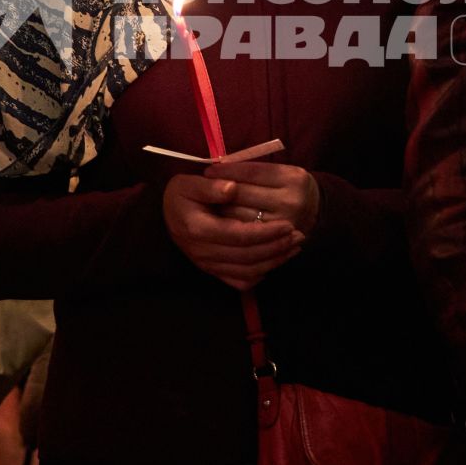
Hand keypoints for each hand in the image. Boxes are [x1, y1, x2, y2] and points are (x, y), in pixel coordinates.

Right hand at [162, 173, 304, 290]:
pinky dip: (261, 274)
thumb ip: (210, 186)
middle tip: (299, 235)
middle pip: (247, 256)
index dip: (266, 232)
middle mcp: (203, 252)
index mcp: (198, 229)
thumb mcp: (188, 183)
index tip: (288, 224)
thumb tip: (233, 188)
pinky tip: (275, 260)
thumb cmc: (180, 196)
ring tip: (294, 247)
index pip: (239, 235)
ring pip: (248, 272)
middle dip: (276, 247)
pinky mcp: (213, 272)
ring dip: (274, 261)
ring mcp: (208, 265)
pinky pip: (241, 281)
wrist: (166, 216)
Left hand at [202, 161, 320, 233]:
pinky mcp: (277, 244)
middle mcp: (291, 202)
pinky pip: (244, 236)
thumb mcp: (280, 171)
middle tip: (202, 190)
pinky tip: (220, 226)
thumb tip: (215, 169)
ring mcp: (284, 226)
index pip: (251, 172)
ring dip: (220, 212)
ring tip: (208, 207)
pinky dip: (229, 231)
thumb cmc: (290, 186)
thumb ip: (252, 170)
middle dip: (218, 192)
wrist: (315, 212)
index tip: (208, 171)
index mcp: (292, 178)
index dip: (226, 171)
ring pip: (239, 219)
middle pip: (242, 196)